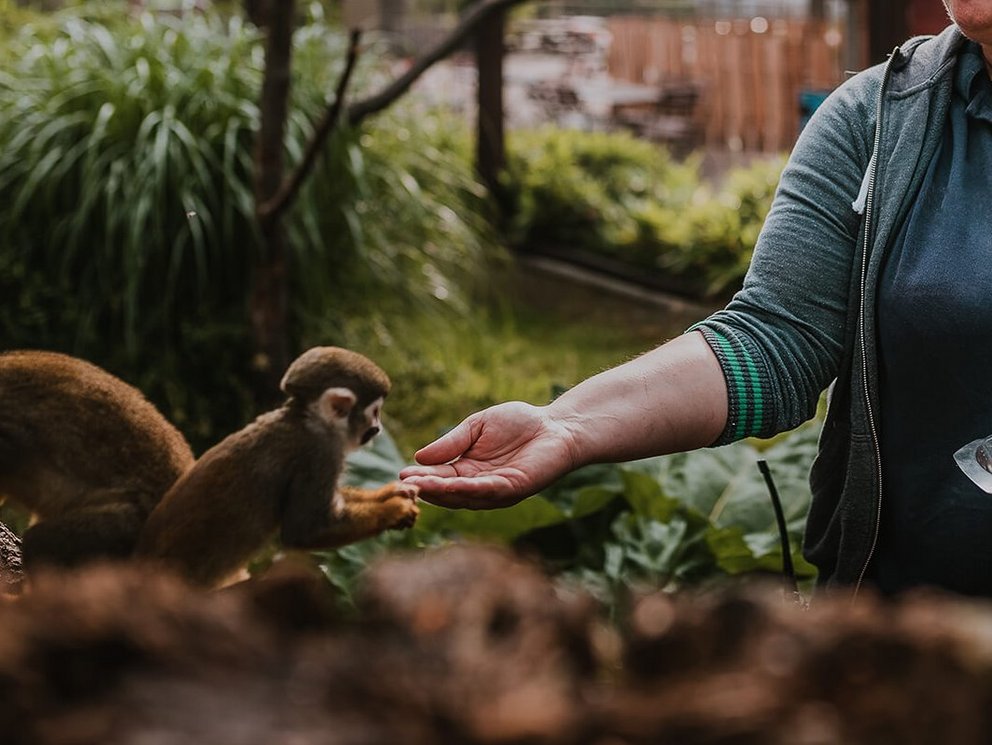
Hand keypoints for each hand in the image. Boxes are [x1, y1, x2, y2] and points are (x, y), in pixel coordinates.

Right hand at [399, 401, 576, 508]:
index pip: (438, 477)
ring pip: (465, 496)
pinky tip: (455, 484)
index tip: (401, 475)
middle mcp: (479, 485)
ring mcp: (496, 490)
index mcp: (467, 469)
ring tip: (422, 487)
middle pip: (448, 492)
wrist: (556, 425)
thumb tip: (419, 456)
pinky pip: (490, 491)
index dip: (421, 477)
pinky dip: (471, 489)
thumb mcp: (476, 426)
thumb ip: (452, 442)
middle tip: (405, 486)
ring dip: (444, 492)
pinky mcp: (514, 488)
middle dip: (427, 489)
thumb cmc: (519, 423)